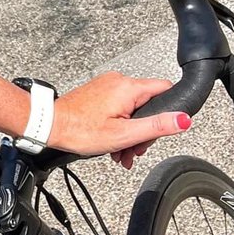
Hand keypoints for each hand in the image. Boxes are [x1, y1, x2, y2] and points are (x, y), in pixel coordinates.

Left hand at [47, 71, 190, 163]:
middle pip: (148, 104)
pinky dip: (119, 126)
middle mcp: (118, 81)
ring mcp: (107, 86)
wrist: (50, 125)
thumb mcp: (124, 134)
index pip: (165, 89)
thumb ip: (156, 126)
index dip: (169, 111)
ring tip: (121, 153)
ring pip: (132, 109)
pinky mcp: (98, 93)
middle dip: (144, 130)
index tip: (159, 130)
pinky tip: (113, 144)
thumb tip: (183, 119)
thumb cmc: (81, 130)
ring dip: (130, 133)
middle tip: (134, 150)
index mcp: (128, 87)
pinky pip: (118, 108)